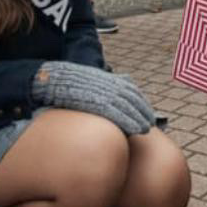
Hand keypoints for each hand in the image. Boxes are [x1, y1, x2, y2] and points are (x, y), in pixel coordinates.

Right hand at [34, 61, 155, 135]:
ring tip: (146, 129)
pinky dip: (130, 122)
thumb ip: (108, 80)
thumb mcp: (92, 77)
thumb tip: (123, 80)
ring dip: (140, 119)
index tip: (147, 111)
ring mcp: (105, 94)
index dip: (142, 101)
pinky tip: (136, 130)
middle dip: (144, 111)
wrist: (56, 79)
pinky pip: (118, 114)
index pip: (132, 90)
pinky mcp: (98, 103)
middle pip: (134, 99)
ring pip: (129, 108)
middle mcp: (111, 85)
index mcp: (110, 79)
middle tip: (150, 123)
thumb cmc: (72, 80)